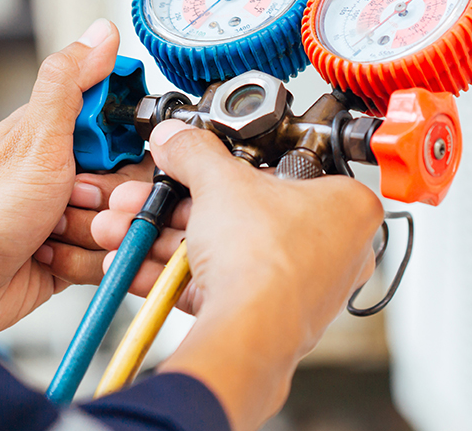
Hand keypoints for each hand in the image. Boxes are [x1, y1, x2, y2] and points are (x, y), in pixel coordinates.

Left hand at [0, 20, 152, 336]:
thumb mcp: (36, 139)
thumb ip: (69, 83)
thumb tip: (100, 34)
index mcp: (59, 134)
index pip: (126, 130)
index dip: (125, 150)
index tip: (102, 160)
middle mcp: (67, 171)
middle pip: (131, 182)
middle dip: (106, 202)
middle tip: (69, 202)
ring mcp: (70, 213)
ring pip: (123, 223)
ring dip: (91, 235)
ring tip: (52, 233)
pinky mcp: (73, 252)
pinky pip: (109, 258)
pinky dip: (83, 262)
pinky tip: (49, 257)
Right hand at [94, 120, 381, 430]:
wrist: (249, 333)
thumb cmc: (267, 262)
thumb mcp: (220, 181)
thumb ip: (193, 152)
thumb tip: (177, 138)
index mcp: (345, 206)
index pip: (283, 170)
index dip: (231, 162)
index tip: (196, 160)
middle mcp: (332, 250)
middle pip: (241, 212)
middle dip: (177, 204)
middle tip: (149, 195)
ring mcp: (297, 287)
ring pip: (221, 250)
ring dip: (163, 237)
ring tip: (127, 226)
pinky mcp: (263, 316)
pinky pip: (214, 284)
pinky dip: (172, 273)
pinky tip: (136, 262)